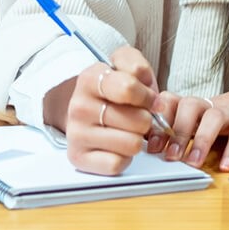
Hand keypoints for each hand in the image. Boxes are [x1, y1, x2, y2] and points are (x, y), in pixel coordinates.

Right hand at [63, 45, 161, 175]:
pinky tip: (117, 146)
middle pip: (138, 121)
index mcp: (89, 79)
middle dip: (145, 120)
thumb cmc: (112, 90)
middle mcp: (78, 106)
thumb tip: (152, 96)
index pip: (128, 88)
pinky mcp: (78, 157)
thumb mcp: (124, 66)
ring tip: (128, 131)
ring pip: (131, 144)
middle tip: (137, 117)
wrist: (85, 109)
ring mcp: (76, 133)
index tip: (151, 100)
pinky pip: (117, 163)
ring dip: (136, 139)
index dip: (148, 96)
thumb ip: (138, 67)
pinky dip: (124, 158)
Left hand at [155, 75, 228, 171]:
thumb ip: (189, 129)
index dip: (160, 121)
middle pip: (191, 106)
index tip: (151, 144)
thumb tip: (160, 148)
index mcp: (201, 105)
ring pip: (214, 116)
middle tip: (170, 156)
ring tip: (193, 163)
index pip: (173, 101)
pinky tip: (226, 166)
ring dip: (201, 140)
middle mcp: (214, 105)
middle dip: (177, 131)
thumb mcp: (210, 118)